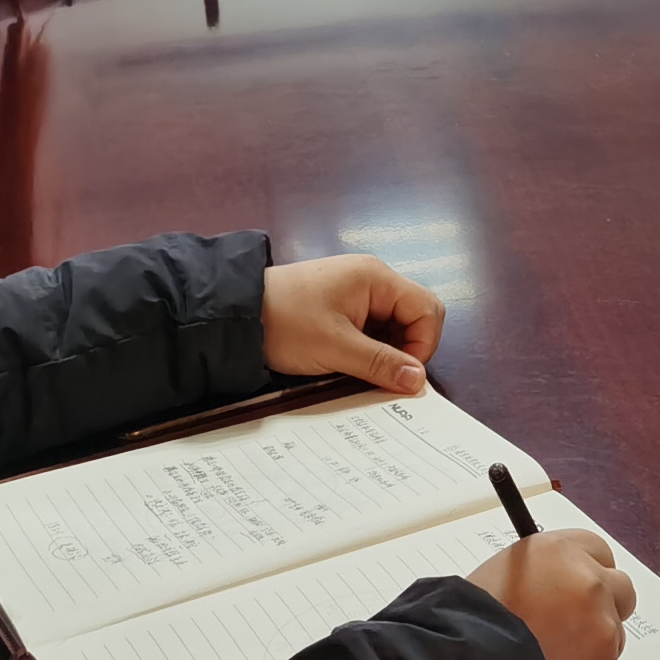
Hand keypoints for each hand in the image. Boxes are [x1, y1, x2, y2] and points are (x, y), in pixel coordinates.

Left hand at [262, 251, 445, 391]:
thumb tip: (419, 381)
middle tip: (382, 375)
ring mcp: (356, 294)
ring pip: (392, 328)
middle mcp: (372, 281)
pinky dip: (368, 351)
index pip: (427, 309)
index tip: (402, 374)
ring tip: (359, 371)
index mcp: (376, 278)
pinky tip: (348, 364)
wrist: (232, 315)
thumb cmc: (283, 322)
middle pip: (413, 317)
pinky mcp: (341, 309)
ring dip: (384, 353)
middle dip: (405, 350)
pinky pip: (371, 331)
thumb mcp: (335, 348)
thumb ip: (380, 364)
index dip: (423, 344)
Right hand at [467, 528, 636, 659]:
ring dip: (595, 644)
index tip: (576, 588)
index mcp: (557, 552)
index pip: (596, 549)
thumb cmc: (467, 624)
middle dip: (603, 606)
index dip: (587, 570)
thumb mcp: (498, 577)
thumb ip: (537, 576)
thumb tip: (548, 587)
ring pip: (614, 633)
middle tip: (573, 626)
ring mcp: (602, 627)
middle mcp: (588, 583)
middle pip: (619, 588)